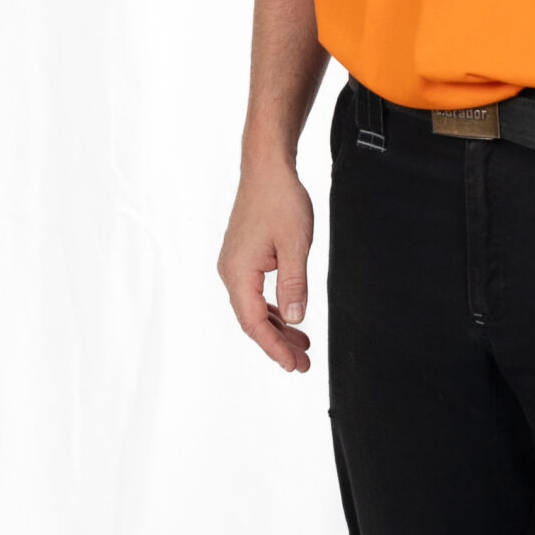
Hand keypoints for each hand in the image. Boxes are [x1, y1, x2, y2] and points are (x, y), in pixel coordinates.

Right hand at [218, 165, 314, 371]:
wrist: (267, 169)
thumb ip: (294, 284)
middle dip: (277, 344)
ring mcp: (235, 265)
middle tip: (304, 364)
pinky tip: (290, 317)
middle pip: (252, 320)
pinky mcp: (243, 258)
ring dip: (277, 328)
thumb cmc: (280, 200)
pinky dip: (273, 309)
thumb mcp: (295, 245)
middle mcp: (230, 272)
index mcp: (239, 272)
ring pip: (254, 308)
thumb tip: (296, 319)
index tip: (294, 365)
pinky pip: (255, 293)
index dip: (274, 347)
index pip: (254, 323)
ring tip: (302, 346)